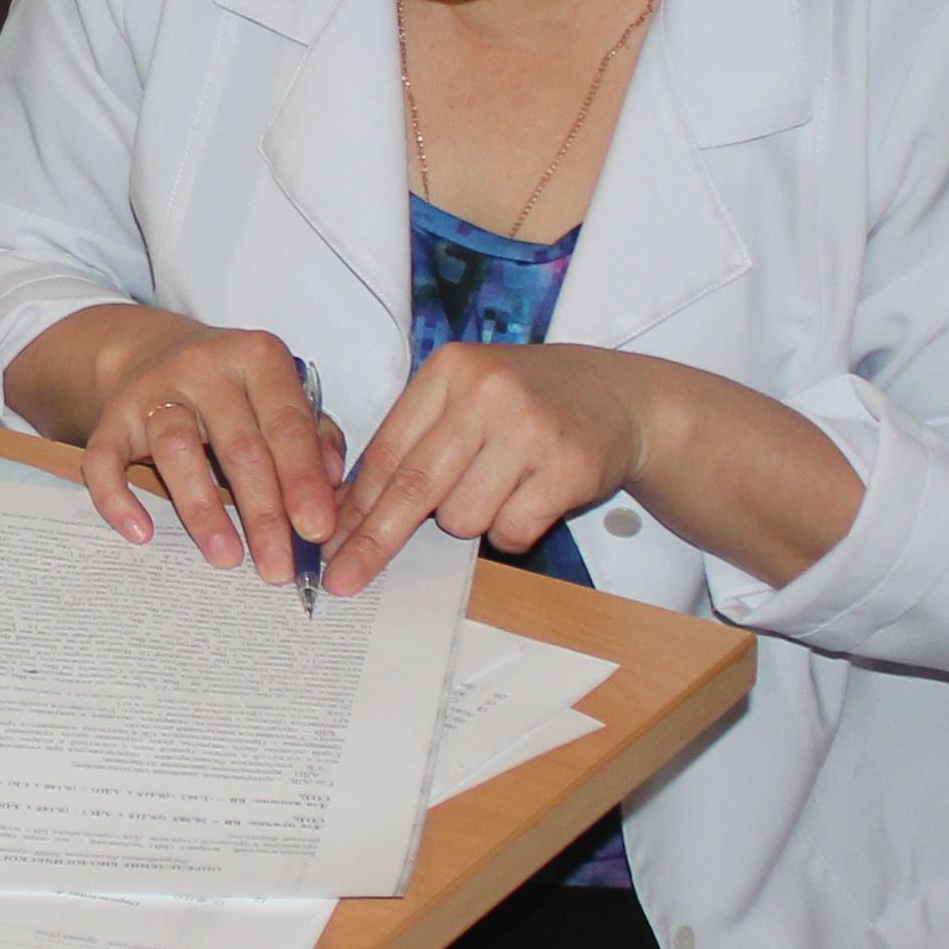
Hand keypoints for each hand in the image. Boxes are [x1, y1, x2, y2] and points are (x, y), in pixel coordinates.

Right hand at [72, 319, 349, 589]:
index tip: (316, 531)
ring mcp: (154, 389)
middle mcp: (206, 366)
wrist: (153, 351)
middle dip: (263, 512)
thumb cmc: (234, 388)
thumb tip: (332, 485)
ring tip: (225, 557)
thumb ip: (314, 435)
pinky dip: (118, 498)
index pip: (287, 425)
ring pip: (177, 451)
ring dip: (203, 510)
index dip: (304, 480)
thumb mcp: (280, 395)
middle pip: (239, 445)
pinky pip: (106, 459)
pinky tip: (141, 534)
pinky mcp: (112, 415)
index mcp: (258, 358)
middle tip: (278, 566)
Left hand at [333, 342, 661, 569]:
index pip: (387, 451)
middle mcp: (488, 392)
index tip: (326, 544)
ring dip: (471, 522)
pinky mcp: (569, 466)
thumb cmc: (530, 403)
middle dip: (375, 540)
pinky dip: (511, 533)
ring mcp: (531, 428)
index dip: (354, 505)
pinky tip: (529, 501)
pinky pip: (512, 530)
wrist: (622, 398)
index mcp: (450, 370)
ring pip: (464, 517)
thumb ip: (415, 440)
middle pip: (414, 486)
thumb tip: (351, 509)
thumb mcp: (467, 397)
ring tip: (498, 490)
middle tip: (344, 578)